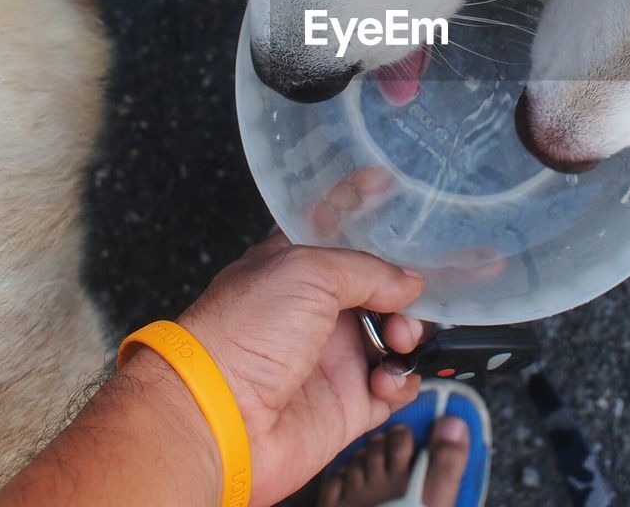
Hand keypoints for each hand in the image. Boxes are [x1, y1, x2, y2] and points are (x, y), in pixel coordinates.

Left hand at [178, 234, 427, 505]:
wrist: (221, 416)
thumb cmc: (241, 335)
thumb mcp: (307, 271)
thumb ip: (368, 270)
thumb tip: (408, 282)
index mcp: (297, 269)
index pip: (343, 239)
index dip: (374, 228)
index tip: (402, 213)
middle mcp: (315, 311)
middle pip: (380, 291)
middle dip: (403, 294)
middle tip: (403, 305)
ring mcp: (332, 358)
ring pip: (394, 337)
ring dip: (408, 336)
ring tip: (398, 341)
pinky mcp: (346, 403)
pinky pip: (393, 386)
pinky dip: (401, 380)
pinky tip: (386, 378)